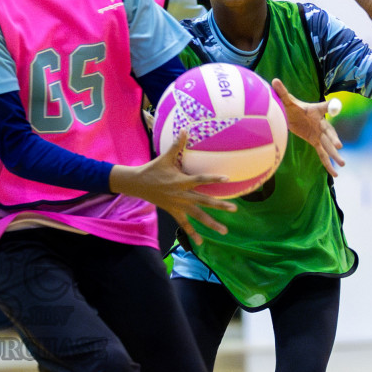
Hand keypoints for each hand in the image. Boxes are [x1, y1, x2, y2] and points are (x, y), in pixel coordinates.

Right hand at [110, 130, 236, 242]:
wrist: (138, 184)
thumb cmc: (153, 169)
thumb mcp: (165, 157)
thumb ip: (176, 144)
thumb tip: (185, 129)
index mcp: (182, 181)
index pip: (201, 180)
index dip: (214, 179)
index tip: (227, 179)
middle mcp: (182, 195)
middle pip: (204, 202)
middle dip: (220, 206)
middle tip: (234, 209)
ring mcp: (179, 205)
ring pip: (198, 216)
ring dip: (212, 224)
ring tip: (225, 231)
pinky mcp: (174, 212)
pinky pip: (185, 225)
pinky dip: (193, 234)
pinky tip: (201, 243)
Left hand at [272, 78, 345, 176]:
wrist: (292, 114)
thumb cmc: (292, 107)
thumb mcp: (287, 101)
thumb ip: (282, 92)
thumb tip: (274, 80)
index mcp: (316, 112)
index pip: (324, 108)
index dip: (329, 107)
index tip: (335, 105)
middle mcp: (321, 124)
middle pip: (330, 133)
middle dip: (334, 140)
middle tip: (338, 146)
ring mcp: (320, 135)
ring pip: (328, 146)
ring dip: (335, 155)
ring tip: (342, 164)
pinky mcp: (316, 142)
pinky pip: (323, 154)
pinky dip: (328, 164)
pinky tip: (335, 175)